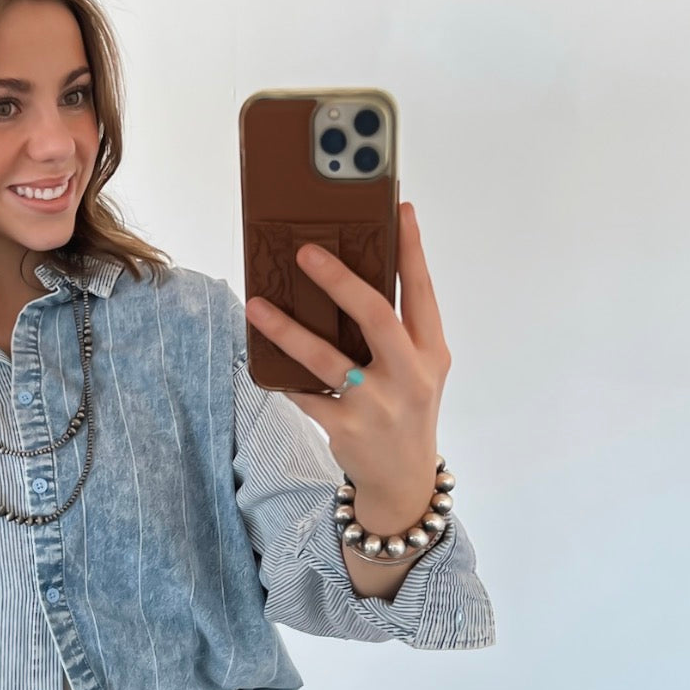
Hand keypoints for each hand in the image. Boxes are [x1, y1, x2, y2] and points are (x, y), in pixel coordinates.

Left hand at [244, 201, 450, 536]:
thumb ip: (397, 330)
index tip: (399, 210)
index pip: (422, 292)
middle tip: (306, 252)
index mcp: (432, 353)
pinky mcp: (345, 428)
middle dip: (340, 281)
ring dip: (288, 330)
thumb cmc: (405, 409)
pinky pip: (305, 394)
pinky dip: (283, 375)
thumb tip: (350, 276)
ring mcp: (377, 405)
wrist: (403, 479)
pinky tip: (261, 355)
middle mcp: (409, 377)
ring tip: (257, 305)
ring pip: (327, 359)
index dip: (411, 250)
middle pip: (376, 317)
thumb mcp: (417, 370)